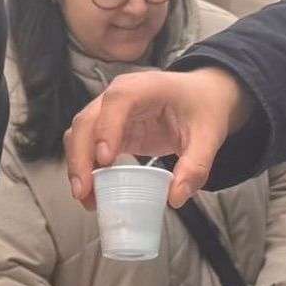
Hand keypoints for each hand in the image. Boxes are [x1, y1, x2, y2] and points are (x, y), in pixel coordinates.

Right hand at [65, 67, 252, 209]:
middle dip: (81, 156)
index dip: (107, 128)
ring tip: (85, 197)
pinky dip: (84, 168)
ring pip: (80, 133)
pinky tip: (91, 192)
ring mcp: (109, 112)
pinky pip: (87, 146)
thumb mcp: (209, 136)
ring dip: (77, 164)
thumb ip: (196, 166)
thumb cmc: (203, 109)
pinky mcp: (108, 129)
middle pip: (88, 120)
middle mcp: (118, 95)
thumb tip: (175, 197)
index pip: (118, 101)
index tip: (105, 159)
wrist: (202, 97)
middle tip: (84, 191)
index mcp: (145, 87)